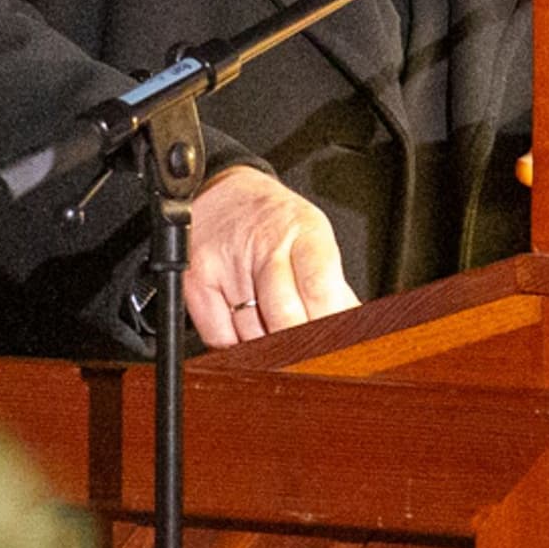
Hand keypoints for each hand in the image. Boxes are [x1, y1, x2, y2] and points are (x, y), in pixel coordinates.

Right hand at [183, 167, 357, 348]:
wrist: (221, 192)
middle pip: (284, 317)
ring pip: (253, 335)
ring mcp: (226, 263)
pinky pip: (220, 338)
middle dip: (298, 346)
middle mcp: (263, 244)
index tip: (334, 351)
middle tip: (305, 354)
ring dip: (267, 345)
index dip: (329, 328)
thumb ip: (333, 290)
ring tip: (271, 324)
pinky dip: (235, 343)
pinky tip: (243, 324)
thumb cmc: (275, 223)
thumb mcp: (313, 241)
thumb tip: (352, 335)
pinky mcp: (196, 281)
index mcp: (304, 231)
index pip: (320, 288)